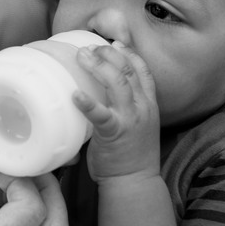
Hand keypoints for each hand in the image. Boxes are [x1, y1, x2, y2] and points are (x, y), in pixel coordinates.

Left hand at [73, 43, 160, 182]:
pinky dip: (88, 103)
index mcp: (149, 104)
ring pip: (117, 82)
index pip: (143, 70)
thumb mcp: (136, 125)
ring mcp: (130, 119)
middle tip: (89, 48)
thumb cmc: (130, 155)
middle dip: (108, 53)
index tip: (114, 43)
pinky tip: (75, 94)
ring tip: (81, 56)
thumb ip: (124, 107)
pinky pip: (101, 114)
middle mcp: (143, 107)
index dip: (129, 53)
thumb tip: (100, 94)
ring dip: (98, 65)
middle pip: (128, 70)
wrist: (135, 182)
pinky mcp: (114, 132)